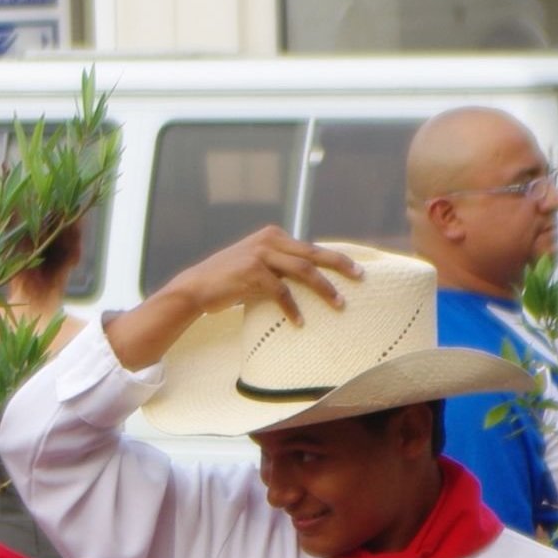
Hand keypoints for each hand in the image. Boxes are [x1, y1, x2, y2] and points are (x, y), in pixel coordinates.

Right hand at [166, 226, 363, 322]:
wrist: (196, 287)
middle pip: (313, 253)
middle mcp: (269, 240)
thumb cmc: (229, 280)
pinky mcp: (251, 272)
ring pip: (302, 271)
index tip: (354, 269)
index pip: (310, 247)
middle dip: (340, 265)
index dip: (334, 258)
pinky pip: (280, 291)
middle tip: (360, 277)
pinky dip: (292, 308)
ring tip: (339, 304)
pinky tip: (300, 322)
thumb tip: (308, 278)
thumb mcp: (257, 264)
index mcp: (273, 235)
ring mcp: (260, 254)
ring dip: (323, 289)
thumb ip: (280, 265)